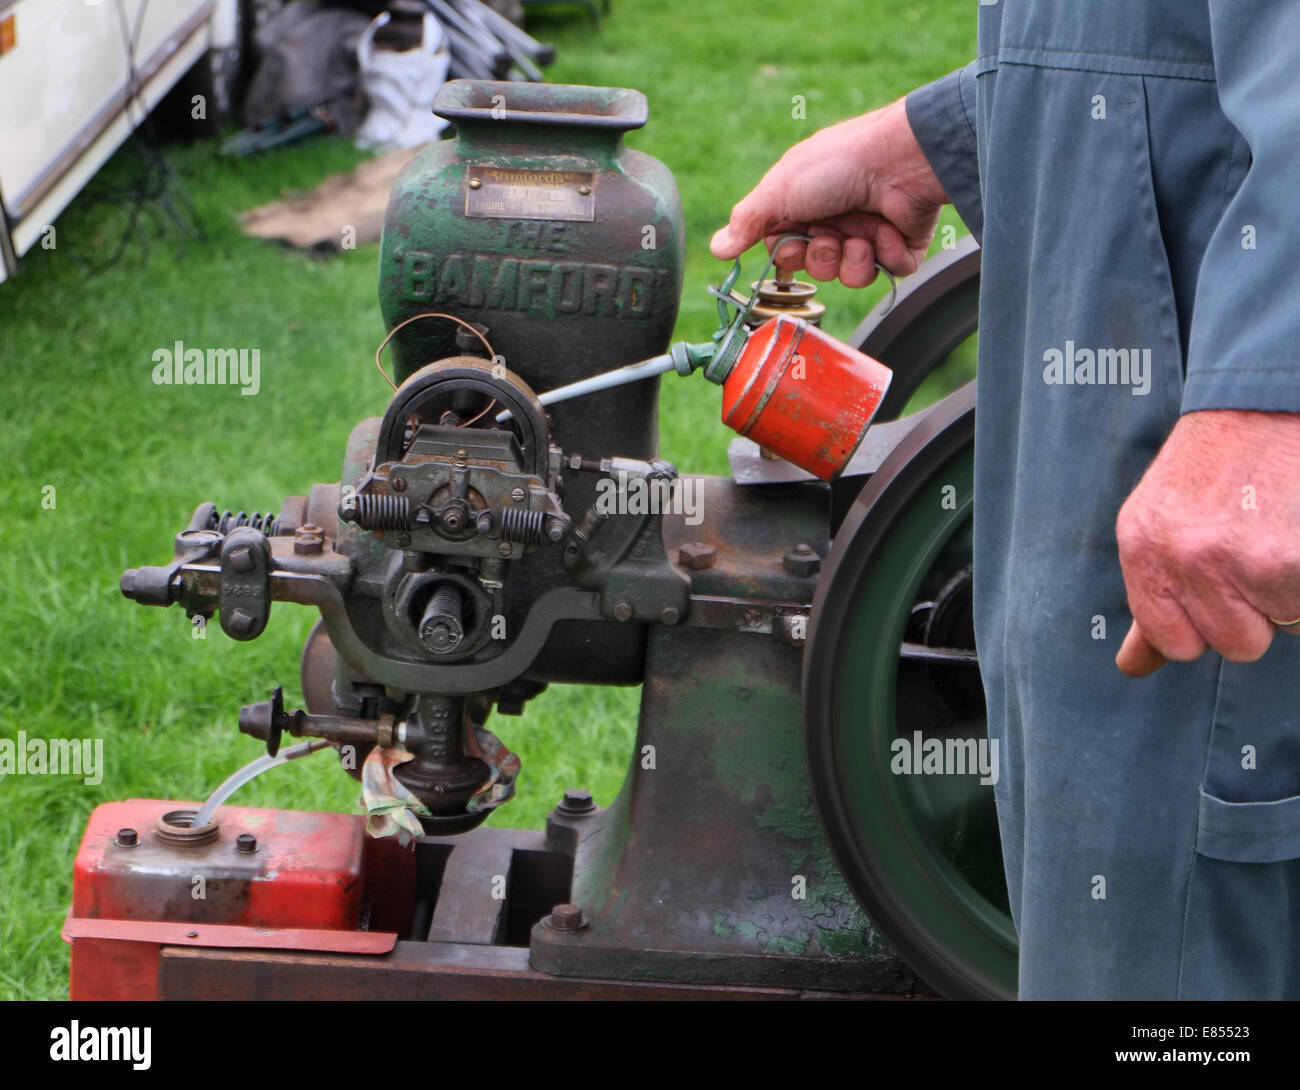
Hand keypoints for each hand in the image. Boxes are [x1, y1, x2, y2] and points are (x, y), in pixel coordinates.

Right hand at [709, 97, 947, 286]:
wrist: (898, 160)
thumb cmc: (837, 165)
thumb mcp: (779, 190)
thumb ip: (747, 222)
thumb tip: (716, 248)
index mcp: (805, 204)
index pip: (785, 249)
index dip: (787, 254)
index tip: (792, 242)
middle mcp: (836, 218)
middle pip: (815, 266)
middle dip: (820, 258)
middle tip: (828, 238)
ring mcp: (869, 231)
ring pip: (850, 275)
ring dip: (852, 261)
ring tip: (861, 236)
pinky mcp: (901, 243)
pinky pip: (888, 272)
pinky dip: (886, 257)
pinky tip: (888, 232)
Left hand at [1115, 410, 1299, 676]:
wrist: (1266, 401)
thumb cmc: (1217, 465)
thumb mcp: (1161, 523)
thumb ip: (1154, 599)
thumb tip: (1133, 666)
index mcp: (1144, 548)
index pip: (1175, 645)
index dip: (1209, 623)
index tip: (1222, 583)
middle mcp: (1187, 556)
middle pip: (1235, 645)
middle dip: (1257, 610)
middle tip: (1258, 548)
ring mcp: (1244, 557)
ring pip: (1283, 626)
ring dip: (1291, 593)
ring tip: (1281, 535)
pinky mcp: (1292, 558)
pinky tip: (1298, 533)